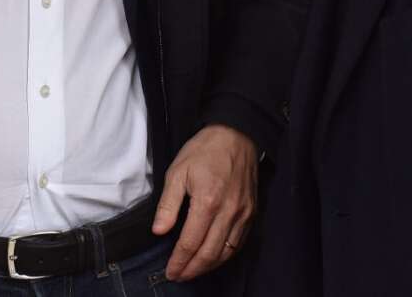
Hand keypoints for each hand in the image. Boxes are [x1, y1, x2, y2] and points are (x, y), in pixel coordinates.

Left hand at [152, 124, 257, 281]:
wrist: (236, 134)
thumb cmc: (204, 150)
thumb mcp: (177, 172)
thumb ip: (168, 204)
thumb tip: (159, 231)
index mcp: (207, 201)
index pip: (190, 242)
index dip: (179, 261)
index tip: (170, 271)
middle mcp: (228, 211)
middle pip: (210, 254)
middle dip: (192, 270)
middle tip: (179, 276)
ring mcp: (243, 213)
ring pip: (226, 252)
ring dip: (208, 266)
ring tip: (193, 271)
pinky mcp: (252, 212)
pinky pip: (239, 242)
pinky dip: (225, 255)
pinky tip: (214, 257)